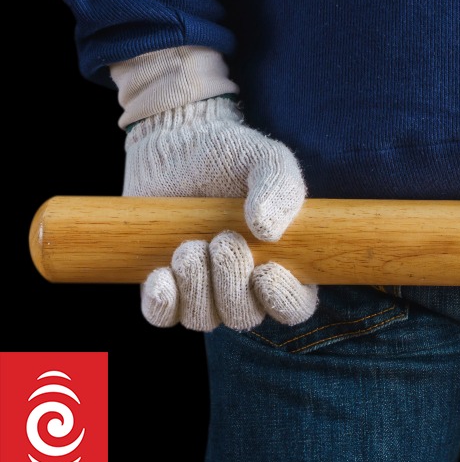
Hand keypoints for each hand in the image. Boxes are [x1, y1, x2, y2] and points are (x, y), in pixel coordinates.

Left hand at [123, 96, 316, 330]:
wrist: (177, 142)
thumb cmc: (232, 154)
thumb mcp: (267, 159)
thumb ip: (280, 187)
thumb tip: (269, 231)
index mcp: (282, 262)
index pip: (295, 307)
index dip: (284, 301)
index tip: (266, 270)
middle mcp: (243, 285)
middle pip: (243, 316)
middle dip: (231, 281)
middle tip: (222, 239)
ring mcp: (201, 288)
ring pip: (202, 319)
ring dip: (196, 286)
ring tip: (190, 245)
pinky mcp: (163, 284)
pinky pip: (162, 316)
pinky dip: (163, 302)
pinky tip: (162, 273)